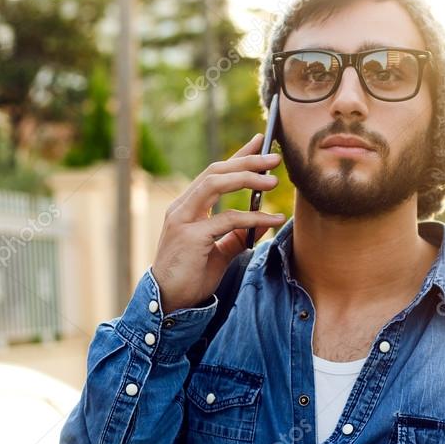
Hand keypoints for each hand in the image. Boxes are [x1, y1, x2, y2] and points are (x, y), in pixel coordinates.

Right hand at [151, 133, 285, 311]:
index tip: (261, 141)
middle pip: (216, 171)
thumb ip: (237, 235)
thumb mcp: (219, 252)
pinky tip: (273, 219)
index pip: (215, 173)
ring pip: (215, 184)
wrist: (170, 302)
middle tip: (275, 157)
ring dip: (247, 178)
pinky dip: (252, 216)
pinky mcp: (191, 237)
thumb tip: (261, 222)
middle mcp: (182, 207)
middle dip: (246, 160)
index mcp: (188, 207)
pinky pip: (226, 219)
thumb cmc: (191, 276)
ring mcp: (183, 220)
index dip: (238, 155)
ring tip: (274, 180)